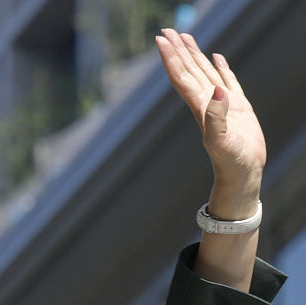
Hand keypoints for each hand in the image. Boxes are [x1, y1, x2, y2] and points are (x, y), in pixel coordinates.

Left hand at [157, 28, 264, 219]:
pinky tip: (216, 56)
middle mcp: (207, 102)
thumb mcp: (221, 141)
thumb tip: (218, 91)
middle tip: (167, 30)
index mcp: (200, 108)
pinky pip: (227, 79)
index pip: (182, 77)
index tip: (161, 40)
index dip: (171, 58)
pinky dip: (220, 66)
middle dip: (178, 50)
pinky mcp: (238, 106)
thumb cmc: (230, 162)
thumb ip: (216, 117)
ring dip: (194, 54)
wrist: (243, 174)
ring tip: (185, 36)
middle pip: (188, 70)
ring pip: (204, 72)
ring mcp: (222, 103)